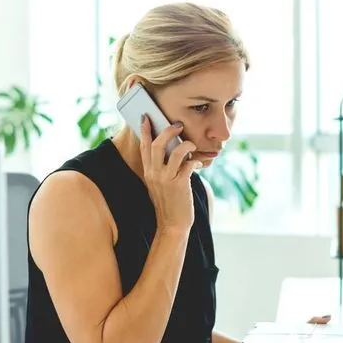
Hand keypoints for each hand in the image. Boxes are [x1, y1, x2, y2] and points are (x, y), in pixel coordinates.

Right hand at [139, 115, 201, 233]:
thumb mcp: (159, 185)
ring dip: (186, 144)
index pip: (144, 147)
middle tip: (178, 125)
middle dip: (168, 131)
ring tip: (192, 145)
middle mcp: (154, 174)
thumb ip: (161, 169)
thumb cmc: (169, 204)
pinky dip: (195, 161)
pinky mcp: (180, 185)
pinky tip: (198, 165)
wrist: (172, 225)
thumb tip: (173, 152)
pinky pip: (188, 164)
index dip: (145, 130)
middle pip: (157, 144)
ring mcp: (166, 179)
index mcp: (148, 172)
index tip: (146, 117)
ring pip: (175, 152)